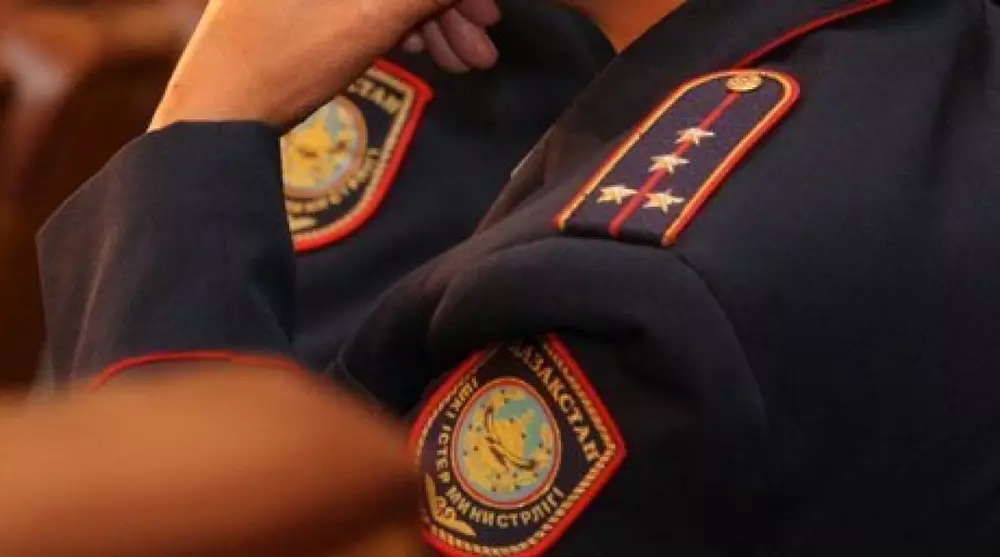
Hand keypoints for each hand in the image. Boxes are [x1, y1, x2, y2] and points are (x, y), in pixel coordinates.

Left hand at [150, 0, 499, 130]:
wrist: (217, 116)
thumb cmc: (286, 61)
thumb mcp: (373, 19)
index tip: (487, 16)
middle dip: (445, 6)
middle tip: (482, 46)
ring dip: (428, 20)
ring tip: (461, 63)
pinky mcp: (293, 2)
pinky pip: (359, 0)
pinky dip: (395, 23)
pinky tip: (422, 52)